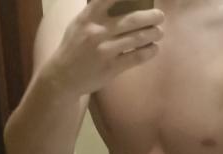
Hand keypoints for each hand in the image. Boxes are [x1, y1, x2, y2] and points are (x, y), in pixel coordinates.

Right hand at [46, 0, 164, 96]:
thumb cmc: (74, 46)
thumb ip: (96, 11)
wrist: (62, 77)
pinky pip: (136, 57)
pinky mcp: (110, 68)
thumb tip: (122, 1)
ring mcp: (104, 50)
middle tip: (160, 16)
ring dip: (154, 34)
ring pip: (137, 38)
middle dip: (151, 16)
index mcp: (89, 16)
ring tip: (159, 32)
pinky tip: (154, 48)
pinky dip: (149, 51)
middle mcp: (97, 31)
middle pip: (132, 19)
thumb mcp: (79, 23)